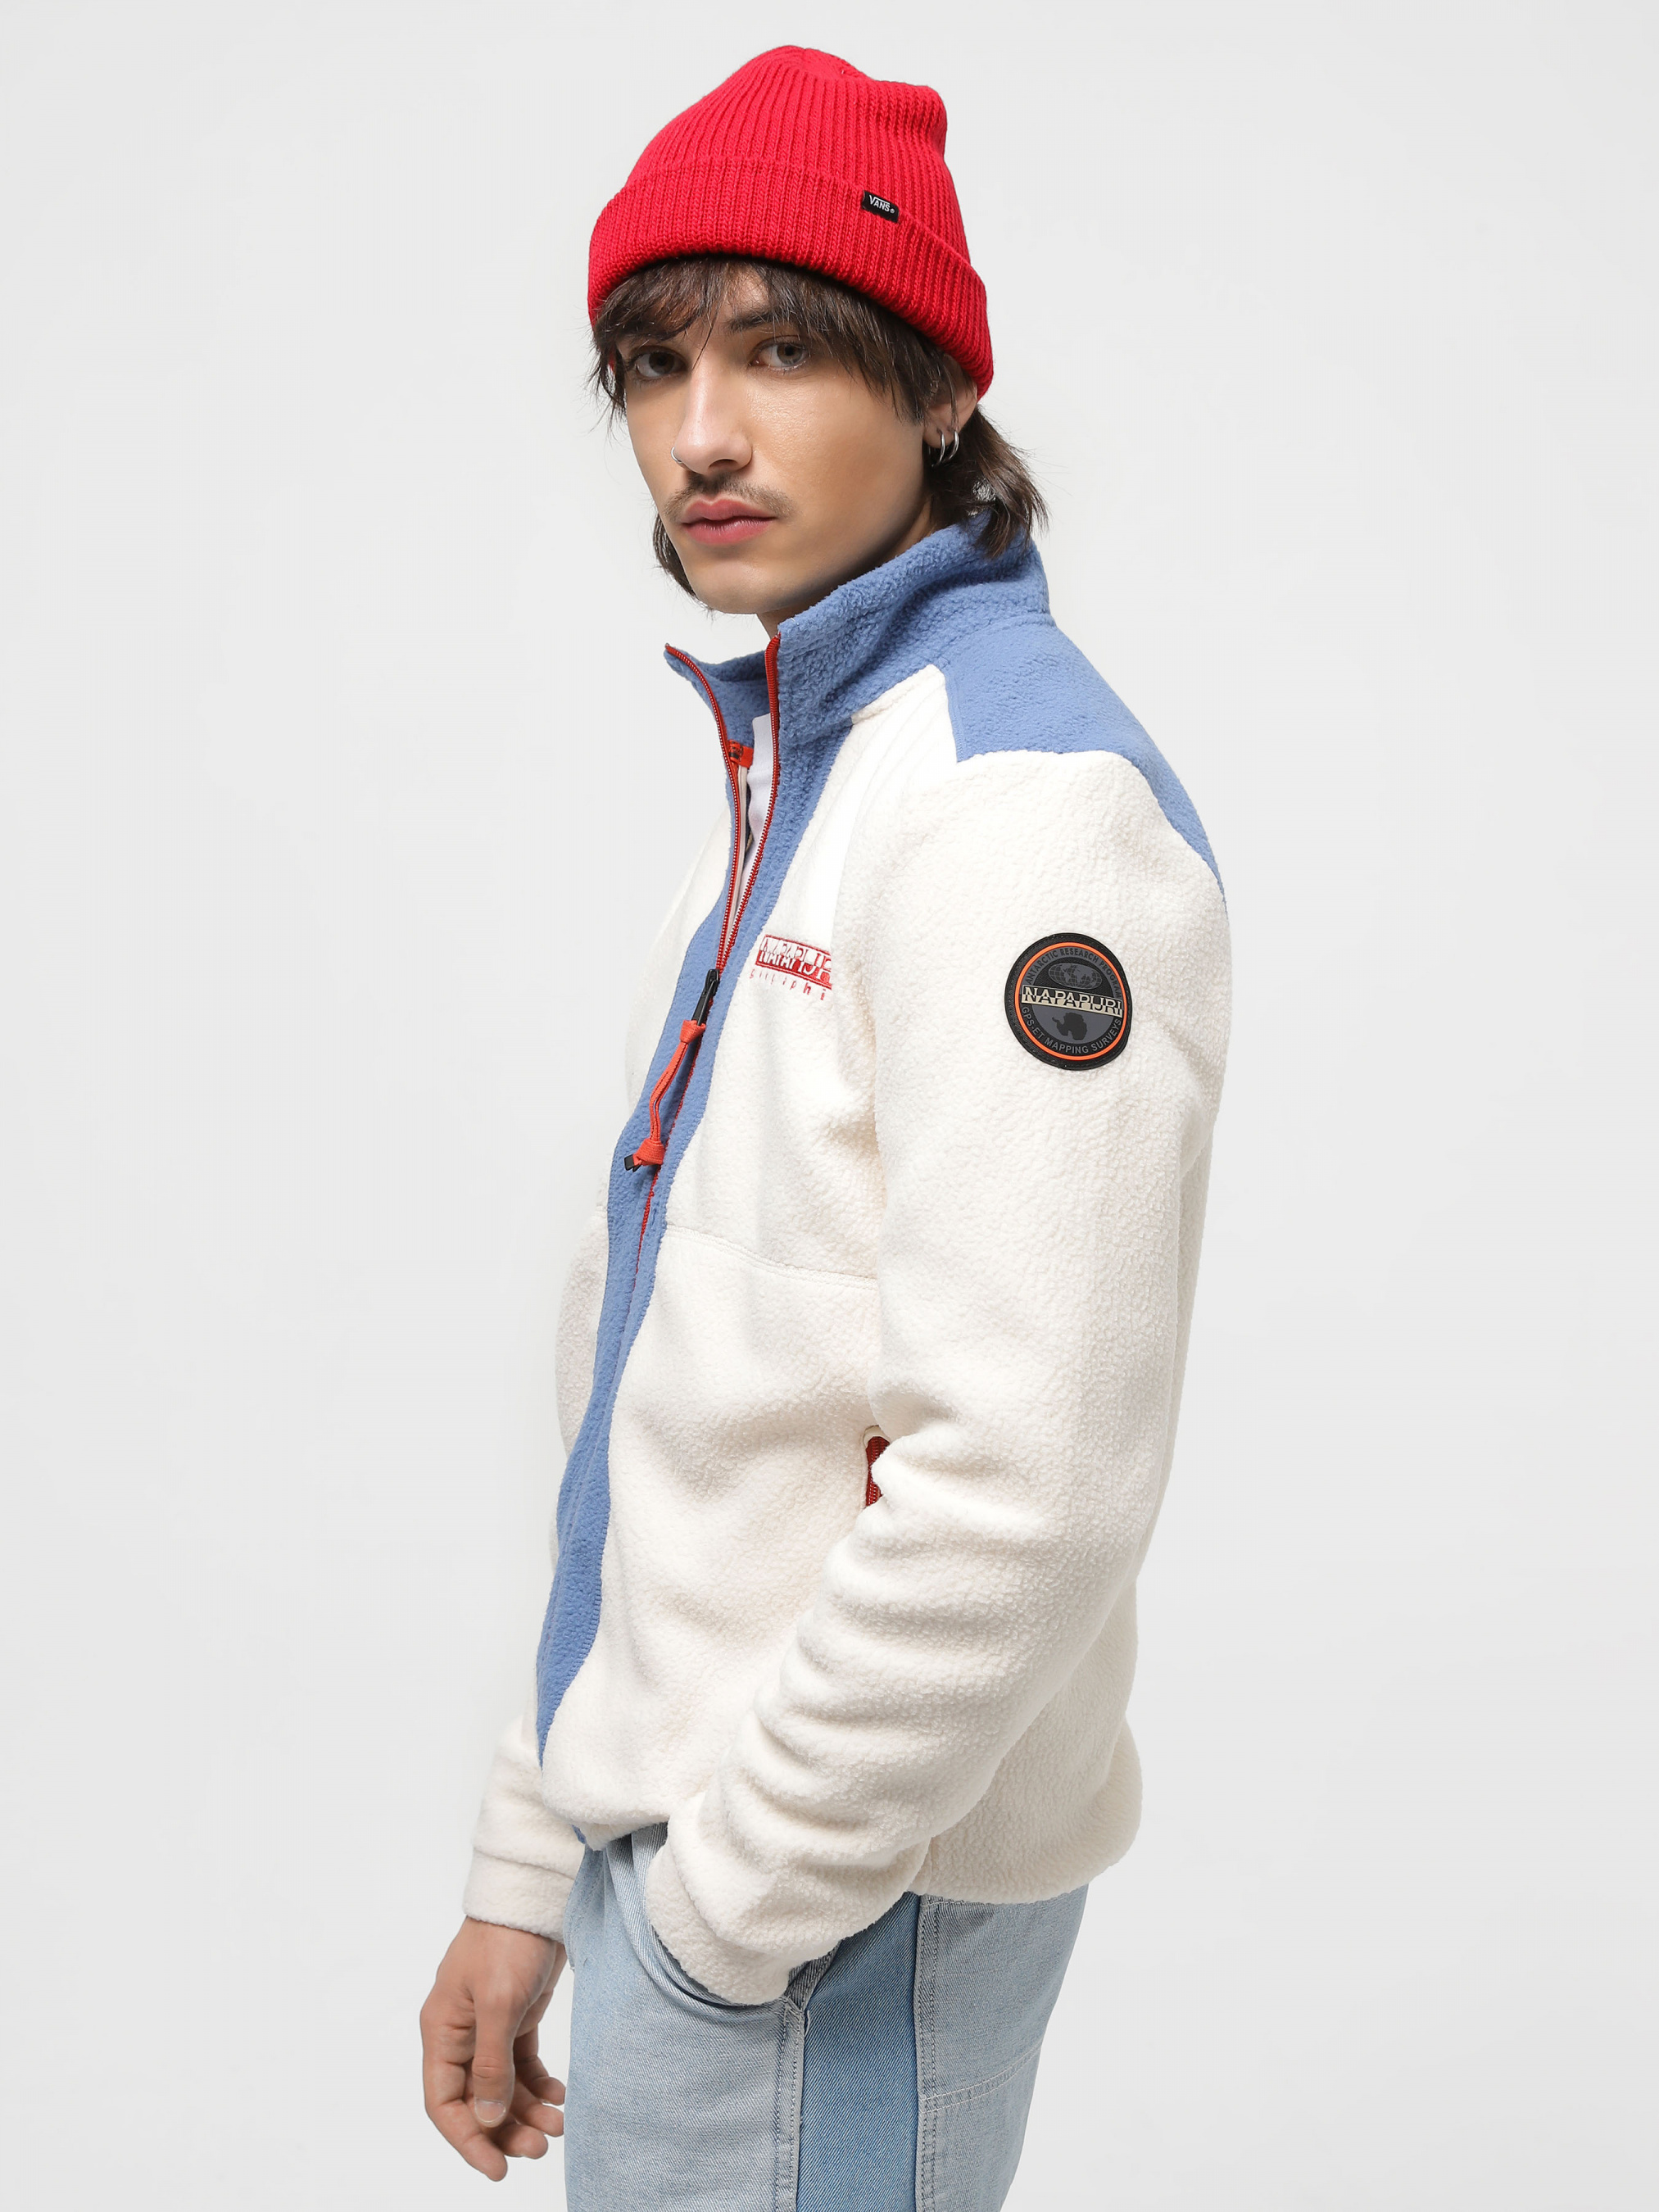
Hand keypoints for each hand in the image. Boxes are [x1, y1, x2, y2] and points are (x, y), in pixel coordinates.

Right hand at [421, 1917, 566, 2179]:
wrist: (537, 1895)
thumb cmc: (507, 1940)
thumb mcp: (499, 2004)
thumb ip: (491, 2064)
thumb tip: (485, 2118)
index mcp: (441, 2032)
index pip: (444, 2102)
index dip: (467, 2140)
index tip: (496, 2169)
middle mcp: (460, 2035)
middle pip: (476, 2101)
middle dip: (504, 2130)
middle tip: (539, 2150)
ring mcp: (489, 2027)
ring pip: (502, 2088)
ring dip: (527, 2112)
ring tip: (558, 2127)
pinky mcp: (516, 2018)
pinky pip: (522, 2066)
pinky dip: (539, 2086)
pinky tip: (559, 2097)